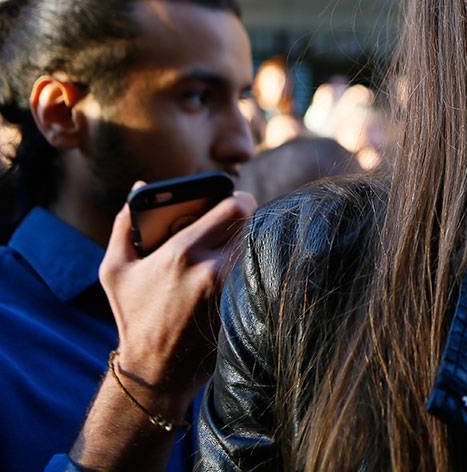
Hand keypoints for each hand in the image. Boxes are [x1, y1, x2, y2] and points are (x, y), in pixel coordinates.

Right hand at [98, 187, 256, 416]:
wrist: (155, 371)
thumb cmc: (133, 316)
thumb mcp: (115, 271)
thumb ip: (123, 224)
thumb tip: (139, 186)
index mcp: (182, 253)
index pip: (234, 207)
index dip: (239, 198)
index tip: (236, 198)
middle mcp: (212, 269)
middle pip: (253, 225)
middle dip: (249, 218)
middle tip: (242, 221)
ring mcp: (232, 291)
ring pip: (260, 249)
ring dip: (254, 243)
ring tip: (242, 245)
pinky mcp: (244, 309)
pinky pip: (261, 276)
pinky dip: (258, 267)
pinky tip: (248, 269)